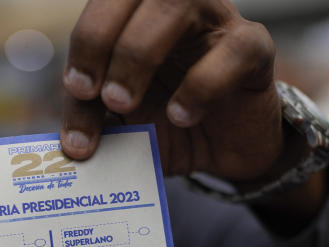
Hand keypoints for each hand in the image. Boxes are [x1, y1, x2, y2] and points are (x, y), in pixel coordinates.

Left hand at [60, 0, 281, 181]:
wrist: (220, 150)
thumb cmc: (165, 123)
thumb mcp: (120, 124)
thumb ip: (93, 117)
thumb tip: (73, 140)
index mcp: (136, 14)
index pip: (105, 5)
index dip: (86, 40)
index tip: (77, 89)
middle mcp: (176, 5)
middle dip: (103, 41)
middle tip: (101, 97)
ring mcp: (218, 19)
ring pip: (180, 1)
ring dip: (140, 52)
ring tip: (124, 104)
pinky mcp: (254, 49)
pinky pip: (234, 50)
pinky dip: (202, 85)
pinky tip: (181, 116)